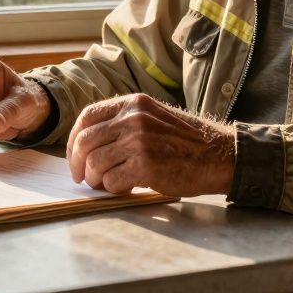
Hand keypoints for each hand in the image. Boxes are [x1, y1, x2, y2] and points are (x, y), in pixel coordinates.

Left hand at [65, 93, 234, 196]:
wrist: (218, 155)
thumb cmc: (185, 142)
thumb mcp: (152, 117)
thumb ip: (123, 123)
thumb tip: (87, 143)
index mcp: (133, 103)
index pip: (87, 116)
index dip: (74, 139)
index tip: (75, 155)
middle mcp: (133, 118)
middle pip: (86, 141)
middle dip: (78, 164)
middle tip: (82, 177)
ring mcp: (139, 141)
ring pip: (95, 163)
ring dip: (95, 179)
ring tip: (105, 184)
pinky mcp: (146, 165)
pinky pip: (112, 181)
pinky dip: (113, 189)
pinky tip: (125, 187)